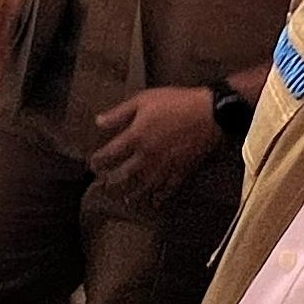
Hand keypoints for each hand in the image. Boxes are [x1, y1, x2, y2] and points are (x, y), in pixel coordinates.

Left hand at [89, 86, 224, 198]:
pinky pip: (168, 188)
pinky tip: (154, 202)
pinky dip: (160, 197)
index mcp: (136, 137)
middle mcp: (147, 155)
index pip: (111, 154)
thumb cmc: (176, 102)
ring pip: (144, 185)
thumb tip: (98, 122)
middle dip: (112, 182)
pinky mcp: (182, 170)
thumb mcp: (143, 100)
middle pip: (125, 174)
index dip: (99, 161)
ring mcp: (165, 165)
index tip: (93, 166)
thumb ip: (119, 114)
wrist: (210, 113)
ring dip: (133, 193)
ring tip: (125, 199)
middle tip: (104, 187)